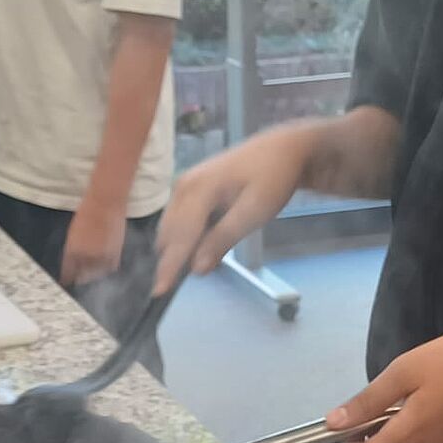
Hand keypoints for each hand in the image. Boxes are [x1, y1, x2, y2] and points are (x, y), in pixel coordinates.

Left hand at [61, 197, 126, 287]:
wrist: (106, 202)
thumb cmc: (88, 211)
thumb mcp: (74, 232)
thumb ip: (73, 248)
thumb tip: (75, 260)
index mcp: (72, 250)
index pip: (68, 272)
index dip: (67, 278)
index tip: (66, 281)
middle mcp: (86, 256)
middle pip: (82, 276)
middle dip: (80, 277)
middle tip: (80, 280)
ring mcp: (102, 255)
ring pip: (97, 274)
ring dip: (94, 275)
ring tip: (92, 274)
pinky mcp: (116, 253)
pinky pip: (110, 268)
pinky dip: (106, 269)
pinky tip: (104, 268)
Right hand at [154, 124, 314, 290]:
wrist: (284, 149)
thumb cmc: (273, 178)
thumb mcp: (254, 211)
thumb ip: (223, 239)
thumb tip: (196, 269)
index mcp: (198, 189)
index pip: (179, 236)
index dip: (169, 266)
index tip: (159, 292)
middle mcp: (183, 186)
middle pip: (168, 234)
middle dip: (173, 259)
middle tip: (188, 280)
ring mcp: (184, 185)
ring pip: (171, 228)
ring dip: (179, 248)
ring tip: (200, 261)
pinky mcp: (189, 188)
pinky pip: (179, 220)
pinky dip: (186, 237)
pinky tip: (203, 244)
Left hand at [327, 326, 442, 442]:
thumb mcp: (404, 372)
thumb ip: (367, 402)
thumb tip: (333, 425)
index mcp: (408, 439)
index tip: (357, 417)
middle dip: (378, 430)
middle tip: (395, 390)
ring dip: (404, 424)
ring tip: (423, 386)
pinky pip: (432, 441)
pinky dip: (427, 423)